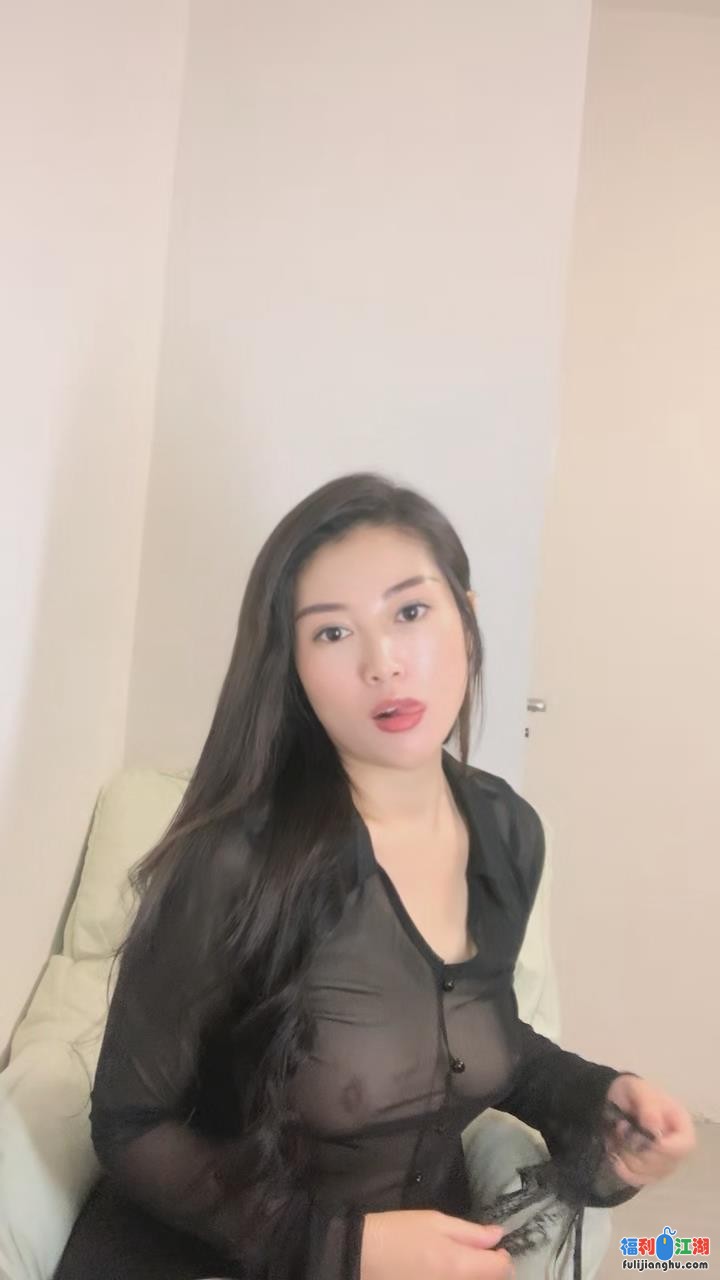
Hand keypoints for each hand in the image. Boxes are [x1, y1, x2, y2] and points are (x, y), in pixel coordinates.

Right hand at [360, 1209, 513, 1278]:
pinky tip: (440, 1272)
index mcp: (460, 1266)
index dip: (502, 1256)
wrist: (361, 1257)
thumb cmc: (398, 1233)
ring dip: (472, 1276)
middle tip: (475, 1255)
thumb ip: (470, 1232)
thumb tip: (498, 1235)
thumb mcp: (434, 1221)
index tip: (493, 1248)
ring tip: (453, 1263)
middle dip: (487, 1270)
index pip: (501, 1269)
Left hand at [604, 1074, 695, 1187]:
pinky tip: (615, 1152)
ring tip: (618, 1135)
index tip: (645, 1138)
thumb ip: (649, 1106)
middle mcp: (676, 1148)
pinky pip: (636, 1180)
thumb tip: (655, 1130)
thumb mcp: (638, 1088)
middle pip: (663, 1164)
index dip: (666, 1147)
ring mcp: (663, 1163)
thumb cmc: (631, 1092)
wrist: (616, 1100)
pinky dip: (621, 1167)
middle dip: (637, 1147)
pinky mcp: (647, 1173)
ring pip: (646, 1173)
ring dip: (626, 1154)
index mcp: (680, 1124)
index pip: (685, 1146)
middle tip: (622, 1126)